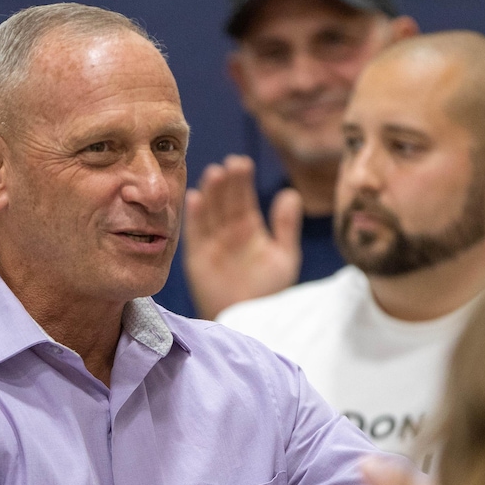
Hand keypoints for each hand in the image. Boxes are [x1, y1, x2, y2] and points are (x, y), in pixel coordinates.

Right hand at [183, 155, 302, 319]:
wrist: (248, 322)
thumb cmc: (269, 293)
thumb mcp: (284, 257)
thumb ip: (286, 226)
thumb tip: (290, 193)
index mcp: (248, 229)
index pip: (243, 198)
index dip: (242, 181)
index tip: (242, 163)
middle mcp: (227, 232)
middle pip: (225, 201)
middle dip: (226, 182)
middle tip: (229, 164)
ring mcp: (211, 244)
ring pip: (209, 213)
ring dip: (210, 193)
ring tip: (214, 174)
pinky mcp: (196, 258)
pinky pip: (194, 234)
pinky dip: (194, 217)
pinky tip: (195, 198)